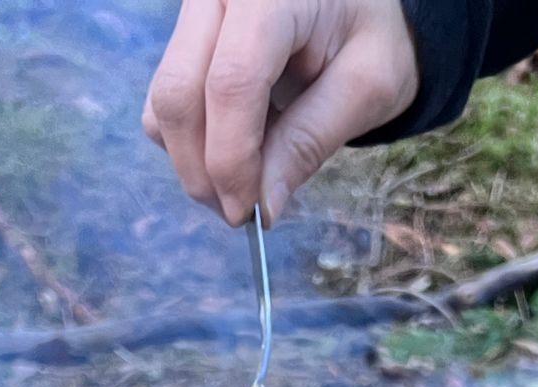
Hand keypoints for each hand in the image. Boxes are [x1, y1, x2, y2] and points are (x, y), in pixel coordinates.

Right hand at [143, 0, 418, 225]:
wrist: (358, 4)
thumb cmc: (373, 34)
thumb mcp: (366, 87)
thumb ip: (311, 141)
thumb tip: (263, 206)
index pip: (231, 83)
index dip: (231, 158)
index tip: (247, 212)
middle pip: (179, 93)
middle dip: (204, 169)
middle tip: (240, 214)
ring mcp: (195, 12)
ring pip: (164, 102)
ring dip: (195, 161)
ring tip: (245, 181)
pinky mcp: (184, 36)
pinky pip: (166, 102)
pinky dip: (194, 142)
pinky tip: (238, 147)